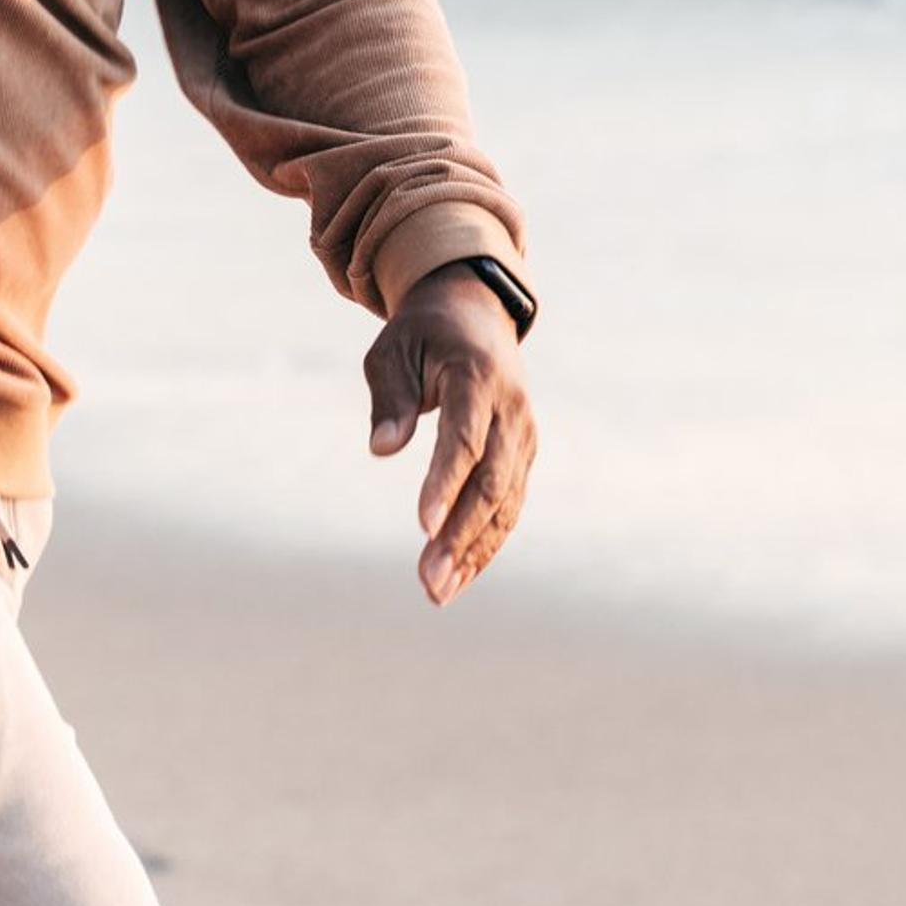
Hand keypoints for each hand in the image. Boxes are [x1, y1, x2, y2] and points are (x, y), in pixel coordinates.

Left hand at [364, 265, 537, 604]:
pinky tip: (457, 577)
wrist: (477, 313)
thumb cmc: (423, 334)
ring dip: (473, 551)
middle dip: (460, 534)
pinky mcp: (523, 456)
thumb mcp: (392, 350)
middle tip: (427, 580)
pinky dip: (485, 544)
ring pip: (504, 503)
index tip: (423, 527)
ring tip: (437, 591)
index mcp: (478, 378)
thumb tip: (382, 448)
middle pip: (491, 482)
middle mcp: (511, 411)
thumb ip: (390, 399)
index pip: (465, 438)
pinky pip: (508, 507)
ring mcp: (524, 436)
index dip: (445, 483)